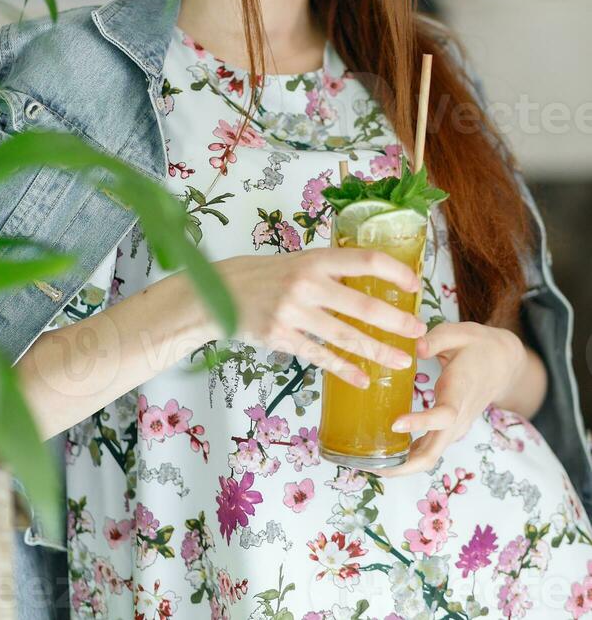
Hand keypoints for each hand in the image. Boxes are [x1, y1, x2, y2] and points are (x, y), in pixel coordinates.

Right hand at [212, 248, 426, 389]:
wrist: (220, 292)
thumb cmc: (266, 275)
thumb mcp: (300, 261)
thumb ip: (331, 270)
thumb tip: (373, 278)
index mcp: (315, 259)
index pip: (366, 261)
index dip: (395, 272)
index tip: (415, 285)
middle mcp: (306, 284)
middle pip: (363, 306)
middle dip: (397, 322)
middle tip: (418, 331)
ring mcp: (293, 313)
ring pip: (346, 338)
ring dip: (379, 351)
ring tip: (402, 361)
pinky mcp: (281, 338)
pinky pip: (320, 357)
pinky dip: (344, 370)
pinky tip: (363, 379)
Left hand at [375, 320, 524, 477]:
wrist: (504, 364)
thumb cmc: (478, 346)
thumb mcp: (459, 333)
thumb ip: (436, 339)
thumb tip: (415, 347)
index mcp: (460, 391)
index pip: (445, 415)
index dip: (421, 422)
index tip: (395, 423)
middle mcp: (458, 417)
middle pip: (434, 452)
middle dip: (403, 465)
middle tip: (369, 465)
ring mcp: (455, 427)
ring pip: (430, 456)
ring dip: (402, 465)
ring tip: (368, 463)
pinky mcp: (449, 430)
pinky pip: (429, 449)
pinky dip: (408, 457)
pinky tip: (384, 454)